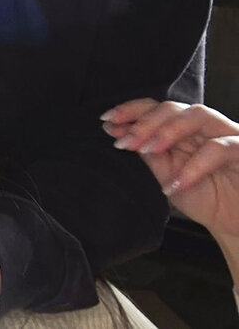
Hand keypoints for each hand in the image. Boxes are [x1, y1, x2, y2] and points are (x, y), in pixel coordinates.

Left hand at [101, 99, 238, 236]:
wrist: (236, 225)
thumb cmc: (207, 198)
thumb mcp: (168, 177)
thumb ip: (149, 156)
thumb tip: (118, 135)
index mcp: (184, 130)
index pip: (157, 109)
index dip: (131, 111)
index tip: (106, 120)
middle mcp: (206, 127)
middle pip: (174, 108)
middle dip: (145, 122)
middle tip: (124, 141)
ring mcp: (228, 135)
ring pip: (198, 115)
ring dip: (168, 130)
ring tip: (147, 150)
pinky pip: (220, 148)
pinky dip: (194, 165)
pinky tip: (176, 184)